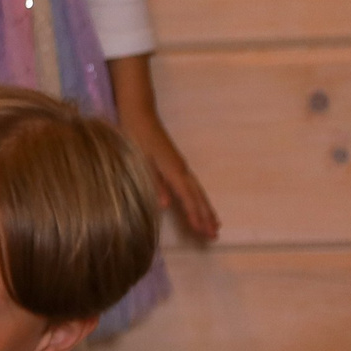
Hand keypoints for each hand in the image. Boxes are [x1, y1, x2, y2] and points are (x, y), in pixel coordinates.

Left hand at [120, 105, 219, 240]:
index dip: (195, 216)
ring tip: (215, 225)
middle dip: (206, 216)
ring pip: (197, 191)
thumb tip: (165, 206)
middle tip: (214, 236)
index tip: (203, 233)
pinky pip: (192, 185)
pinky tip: (199, 203)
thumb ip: (152, 182)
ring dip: (206, 208)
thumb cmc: (136, 137)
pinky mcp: (176, 163)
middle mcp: (181, 170)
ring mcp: (180, 166)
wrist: (140, 114)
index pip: (187, 199)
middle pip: (198, 197)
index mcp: (173, 171)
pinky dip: (198, 197)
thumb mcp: (139, 160)